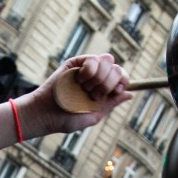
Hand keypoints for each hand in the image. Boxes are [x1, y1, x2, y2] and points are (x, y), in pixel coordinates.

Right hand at [18, 53, 132, 138]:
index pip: (122, 77)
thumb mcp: (93, 115)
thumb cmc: (67, 118)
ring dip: (99, 77)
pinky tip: (80, 80)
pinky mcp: (76, 62)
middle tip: (93, 95)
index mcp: (103, 90)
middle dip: (109, 82)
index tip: (116, 91)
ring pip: (108, 60)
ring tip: (85, 88)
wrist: (46, 113)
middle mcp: (97, 78)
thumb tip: (130, 94)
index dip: (123, 81)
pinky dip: (90, 70)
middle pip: (117, 68)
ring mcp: (87, 69)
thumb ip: (111, 104)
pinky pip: (93, 58)